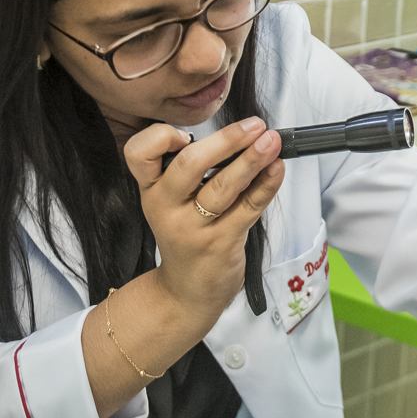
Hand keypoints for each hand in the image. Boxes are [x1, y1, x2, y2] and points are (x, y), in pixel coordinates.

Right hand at [123, 117, 285, 325]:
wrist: (187, 291)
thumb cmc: (185, 237)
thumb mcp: (170, 203)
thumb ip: (192, 169)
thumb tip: (238, 134)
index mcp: (151, 190)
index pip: (139, 154)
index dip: (160, 137)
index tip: (186, 133)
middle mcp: (166, 207)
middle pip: (188, 164)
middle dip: (225, 140)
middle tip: (253, 126)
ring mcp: (193, 228)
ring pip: (223, 186)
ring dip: (252, 159)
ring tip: (272, 141)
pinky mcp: (221, 242)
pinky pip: (248, 207)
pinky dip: (266, 184)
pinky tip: (277, 168)